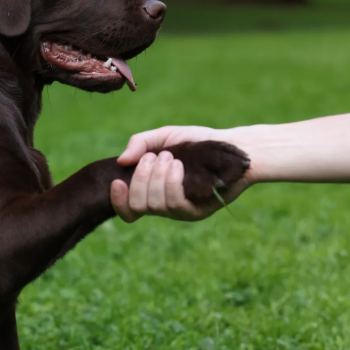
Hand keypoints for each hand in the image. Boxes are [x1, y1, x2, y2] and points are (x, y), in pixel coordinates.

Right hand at [110, 126, 250, 222]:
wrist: (231, 146)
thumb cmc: (197, 142)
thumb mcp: (164, 137)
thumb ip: (140, 143)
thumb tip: (121, 161)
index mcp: (151, 191)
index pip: (128, 210)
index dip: (118, 201)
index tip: (117, 181)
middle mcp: (163, 205)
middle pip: (137, 206)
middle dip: (141, 178)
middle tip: (155, 157)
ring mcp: (179, 211)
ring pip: (154, 205)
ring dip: (157, 177)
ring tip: (172, 158)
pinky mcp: (197, 212)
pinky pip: (174, 203)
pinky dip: (171, 181)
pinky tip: (179, 166)